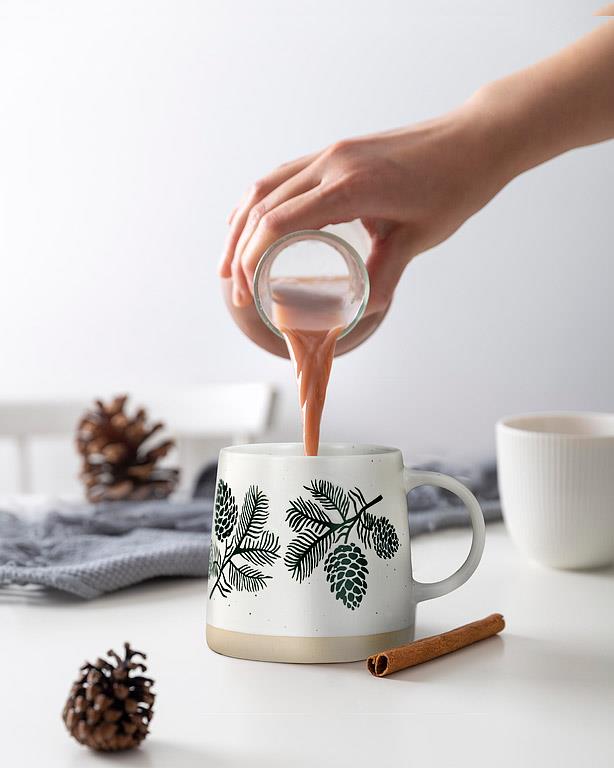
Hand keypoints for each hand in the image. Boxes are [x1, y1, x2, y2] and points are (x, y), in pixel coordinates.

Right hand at [219, 97, 509, 311]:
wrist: (475, 140)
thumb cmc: (453, 186)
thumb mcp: (418, 238)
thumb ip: (384, 274)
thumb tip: (361, 312)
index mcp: (350, 186)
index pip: (278, 221)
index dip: (251, 257)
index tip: (245, 288)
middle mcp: (332, 163)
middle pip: (262, 205)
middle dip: (239, 249)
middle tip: (234, 287)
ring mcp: (332, 153)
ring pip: (266, 186)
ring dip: (241, 223)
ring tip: (230, 259)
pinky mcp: (337, 152)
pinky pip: (284, 175)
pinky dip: (261, 201)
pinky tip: (254, 220)